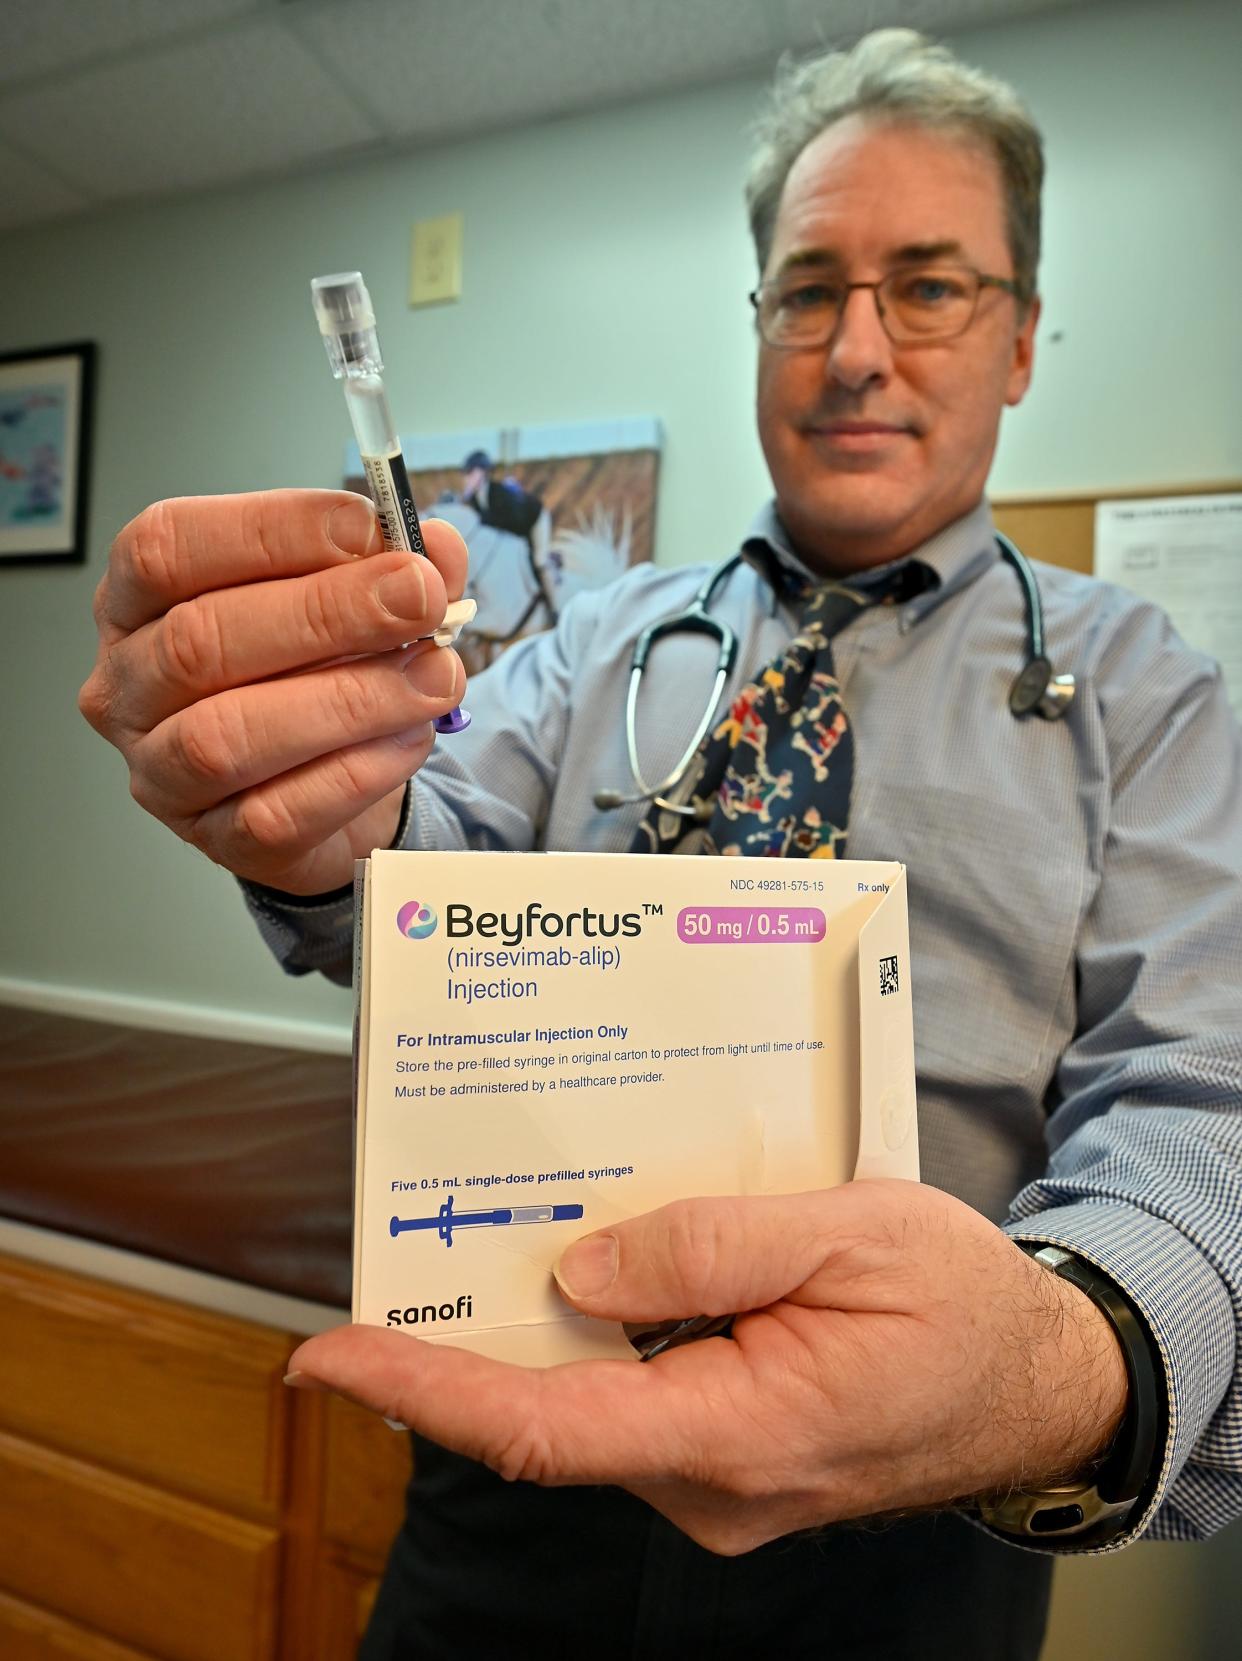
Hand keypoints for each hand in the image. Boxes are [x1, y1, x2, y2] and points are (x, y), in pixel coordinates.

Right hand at [79, 490, 467, 893]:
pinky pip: (277, 812)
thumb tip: (436, 547)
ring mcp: (161, 771)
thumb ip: (388, 566)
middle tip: (418, 599)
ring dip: (349, 699)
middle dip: (326, 612)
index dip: (273, 530)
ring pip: (228, 735)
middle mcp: (128, 684)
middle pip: (201, 639)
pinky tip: (411, 738)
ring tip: (434, 676)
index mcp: (138, 600)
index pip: (172, 546)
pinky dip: (358, 771)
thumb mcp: (346, 600)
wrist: (326, 788)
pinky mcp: (216, 839)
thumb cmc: (314, 674)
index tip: (370, 528)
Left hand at [285, 1179, 1128, 1553]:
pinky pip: (628, 1404)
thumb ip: (708, 1248)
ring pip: (584, 1408)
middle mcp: (709, 1482)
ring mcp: (714, 1482)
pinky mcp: (723, 1459)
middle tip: (404, 1247)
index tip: (328, 1354)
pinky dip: (588, 1345)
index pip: (543, 1425)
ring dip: (528, 1333)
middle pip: (545, 1415)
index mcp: (739, 1430)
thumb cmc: (960, 1304)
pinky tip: (583, 1274)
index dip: (423, 1389)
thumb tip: (581, 1268)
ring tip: (484, 1239)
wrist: (1037, 1382)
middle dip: (459, 1340)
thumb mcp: (848, 1235)